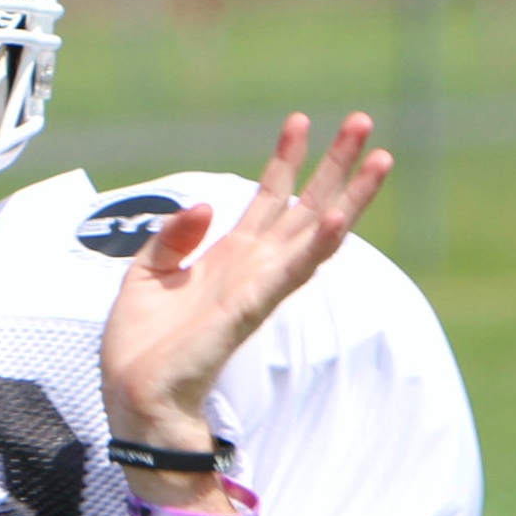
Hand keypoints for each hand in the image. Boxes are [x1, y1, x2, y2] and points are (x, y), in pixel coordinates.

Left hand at [102, 113, 390, 444]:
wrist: (135, 395)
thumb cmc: (142, 345)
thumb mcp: (145, 273)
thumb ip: (174, 236)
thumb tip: (208, 204)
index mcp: (230, 258)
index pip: (268, 198)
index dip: (285, 159)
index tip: (299, 120)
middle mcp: (253, 268)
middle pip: (306, 207)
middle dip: (336, 165)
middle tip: (363, 122)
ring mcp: (258, 287)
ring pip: (316, 234)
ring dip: (349, 197)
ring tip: (380, 158)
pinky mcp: (250, 308)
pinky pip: (291, 273)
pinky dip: (317, 246)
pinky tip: (338, 219)